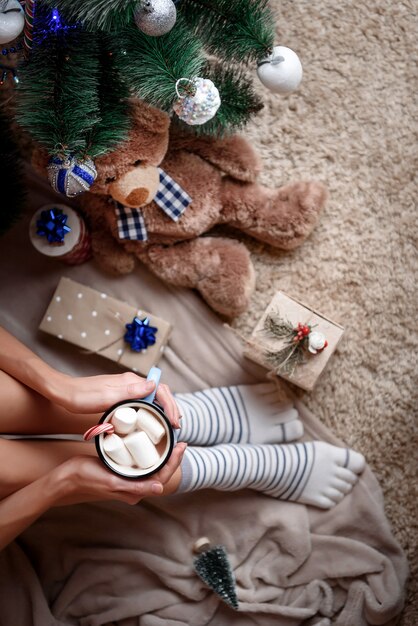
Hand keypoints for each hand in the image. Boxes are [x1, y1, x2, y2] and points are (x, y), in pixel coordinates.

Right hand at [54, 442, 186, 505]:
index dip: (174, 462)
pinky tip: (152, 442)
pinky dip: (150, 452)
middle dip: (172, 457)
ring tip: (170, 440)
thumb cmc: (88, 478)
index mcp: (135, 492)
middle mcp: (134, 487)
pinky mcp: (122, 470)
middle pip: (160, 471)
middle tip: (179, 440)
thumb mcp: (112, 481)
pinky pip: (141, 462)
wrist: (68, 477)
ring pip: (152, 466)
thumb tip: (160, 488)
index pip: (162, 477)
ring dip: (163, 454)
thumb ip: (134, 487)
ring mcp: (128, 479)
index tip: (181, 445)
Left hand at [55, 372, 180, 427]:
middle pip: (160, 393)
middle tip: (176, 426)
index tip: (174, 421)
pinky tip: (152, 422)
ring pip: (153, 399)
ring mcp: (126, 389)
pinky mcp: (121, 396)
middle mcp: (132, 383)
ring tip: (170, 425)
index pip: (160, 390)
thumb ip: (130, 391)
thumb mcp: (106, 397)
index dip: (170, 405)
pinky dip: (152, 412)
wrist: (64, 393)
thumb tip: (154, 386)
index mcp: (131, 382)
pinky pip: (143, 403)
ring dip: (164, 410)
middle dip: (171, 408)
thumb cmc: (82, 396)